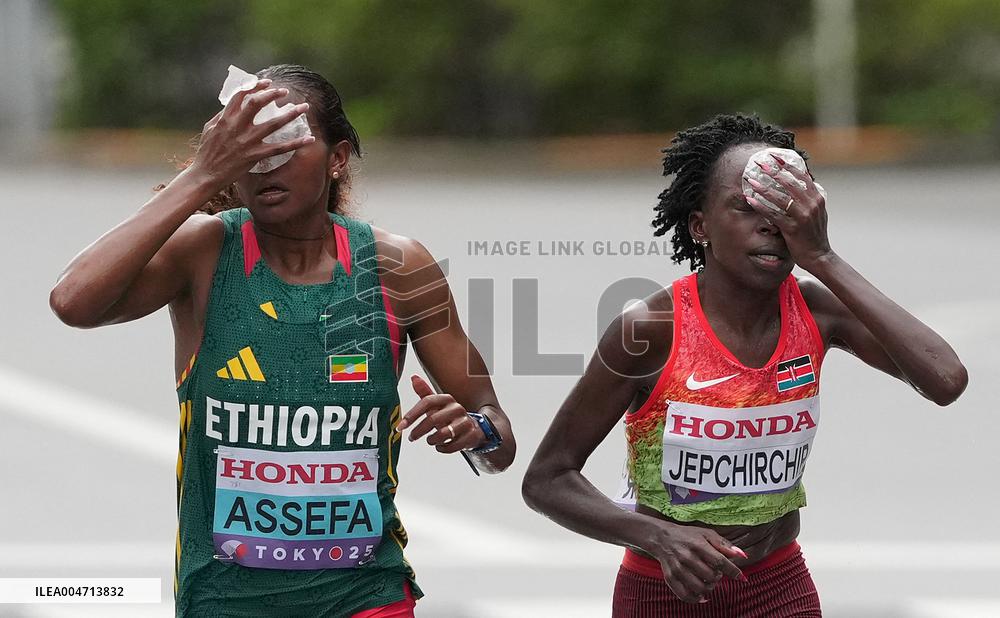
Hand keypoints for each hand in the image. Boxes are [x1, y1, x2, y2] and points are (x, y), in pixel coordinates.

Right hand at [188, 79, 314, 189]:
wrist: (206, 175)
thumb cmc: (207, 152)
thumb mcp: (209, 128)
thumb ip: (222, 115)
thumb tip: (234, 104)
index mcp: (225, 118)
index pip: (240, 95)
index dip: (254, 86)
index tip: (267, 82)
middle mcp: (237, 127)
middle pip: (257, 104)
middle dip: (272, 94)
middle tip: (285, 91)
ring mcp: (247, 141)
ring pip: (273, 124)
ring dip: (291, 115)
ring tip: (304, 108)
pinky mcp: (254, 155)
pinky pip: (279, 148)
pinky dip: (295, 143)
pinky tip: (309, 139)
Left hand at [397, 375, 485, 452]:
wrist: (472, 427)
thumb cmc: (450, 416)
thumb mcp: (437, 404)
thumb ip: (424, 392)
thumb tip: (414, 378)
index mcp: (446, 399)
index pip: (427, 402)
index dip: (412, 414)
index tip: (401, 426)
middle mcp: (456, 408)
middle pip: (433, 419)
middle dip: (418, 431)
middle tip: (411, 437)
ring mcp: (465, 422)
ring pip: (443, 433)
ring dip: (432, 440)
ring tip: (430, 440)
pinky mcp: (471, 435)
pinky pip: (453, 445)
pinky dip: (443, 448)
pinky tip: (440, 446)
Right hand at [643, 521, 746, 603]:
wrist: (662, 538)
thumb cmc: (688, 536)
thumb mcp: (706, 534)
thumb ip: (724, 544)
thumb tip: (741, 555)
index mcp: (698, 545)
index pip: (720, 561)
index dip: (733, 571)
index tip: (741, 577)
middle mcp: (687, 557)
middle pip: (711, 576)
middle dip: (718, 577)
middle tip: (716, 572)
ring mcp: (677, 569)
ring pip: (700, 588)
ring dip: (709, 587)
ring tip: (708, 581)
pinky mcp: (670, 578)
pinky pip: (685, 595)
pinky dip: (696, 598)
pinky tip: (701, 594)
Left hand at [744, 154, 833, 272]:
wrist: (819, 256)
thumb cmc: (815, 233)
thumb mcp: (817, 212)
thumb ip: (810, 198)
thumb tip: (804, 182)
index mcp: (817, 198)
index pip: (802, 176)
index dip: (787, 165)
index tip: (775, 157)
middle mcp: (811, 204)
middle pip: (789, 183)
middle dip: (773, 172)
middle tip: (759, 164)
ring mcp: (802, 216)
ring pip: (780, 198)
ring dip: (763, 188)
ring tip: (750, 181)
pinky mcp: (793, 228)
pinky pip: (774, 214)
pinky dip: (761, 206)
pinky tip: (750, 200)